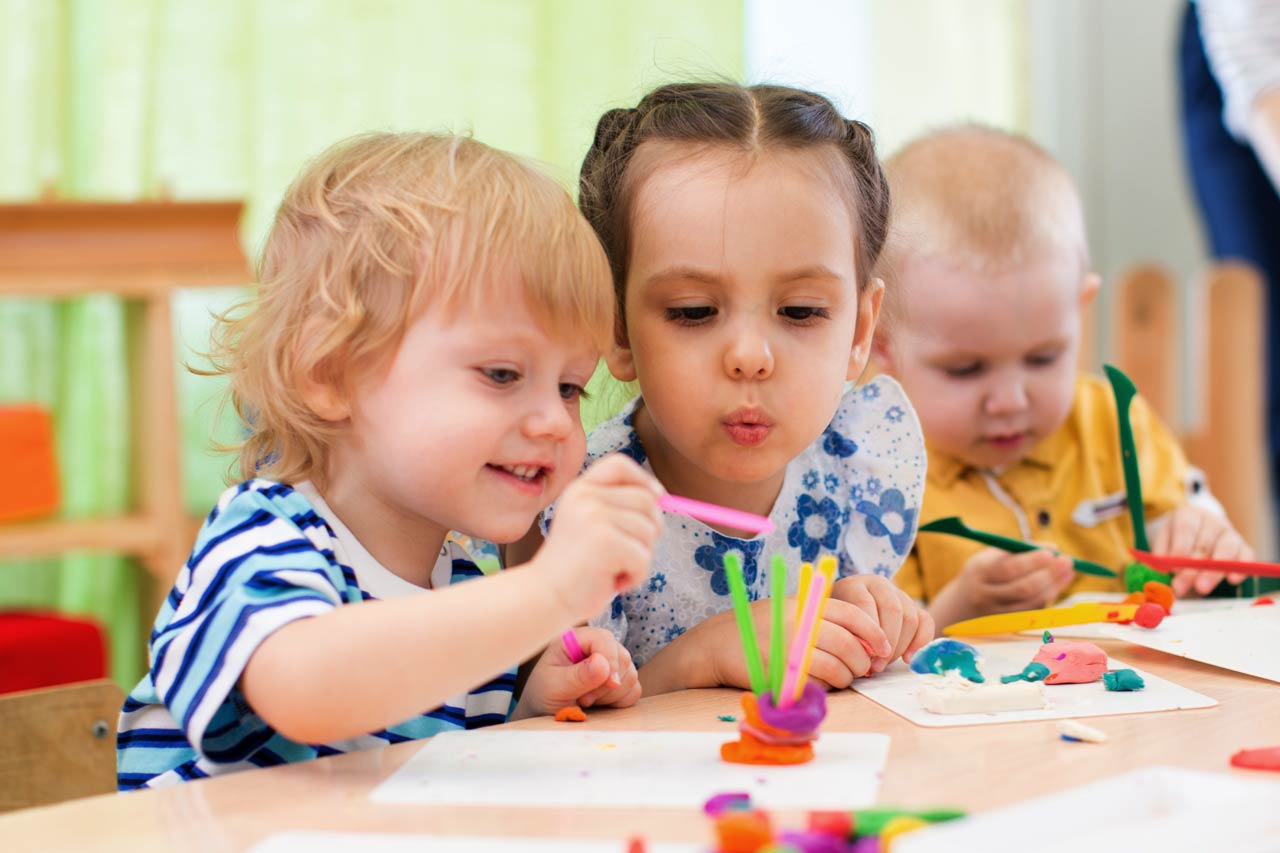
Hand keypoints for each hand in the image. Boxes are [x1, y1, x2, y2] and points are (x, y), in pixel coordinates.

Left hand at [515, 627, 640, 717]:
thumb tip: (603, 664)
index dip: (610, 659)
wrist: (544, 714)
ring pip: (631, 674)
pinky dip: (621, 700)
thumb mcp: (553, 687)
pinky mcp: (618, 680)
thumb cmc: (543, 696)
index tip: (609, 682)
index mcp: (575, 639)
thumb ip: (577, 676)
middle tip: (584, 698)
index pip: (604, 639)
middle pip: (622, 657)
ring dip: (612, 694)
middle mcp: (594, 647)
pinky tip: (600, 704)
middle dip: (607, 684)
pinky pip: (634, 689)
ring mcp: (608, 663)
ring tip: (586, 700)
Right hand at [530, 454, 663, 622]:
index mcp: (580, 489)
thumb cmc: (576, 568)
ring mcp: (594, 516)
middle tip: (628, 553)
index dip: (644, 479)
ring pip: (649, 530)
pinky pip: (643, 557)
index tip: (657, 498)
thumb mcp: (590, 525)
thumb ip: (617, 508)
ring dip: (640, 558)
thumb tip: (661, 498)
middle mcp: (585, 496)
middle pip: (646, 500)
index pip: (619, 464)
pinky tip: (611, 582)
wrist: (545, 597)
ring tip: (613, 569)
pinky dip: (635, 576)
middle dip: (650, 530)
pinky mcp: (605, 542)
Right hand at [692, 588, 896, 691]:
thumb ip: (821, 618)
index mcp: (806, 604)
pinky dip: (827, 687)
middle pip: (849, 643)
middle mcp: (800, 622)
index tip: (884, 648)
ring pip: (837, 666)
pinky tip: (822, 683)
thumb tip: (864, 639)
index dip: (874, 633)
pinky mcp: (781, 671)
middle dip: (863, 660)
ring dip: (848, 676)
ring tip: (844, 678)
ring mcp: (790, 647)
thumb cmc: (759, 629)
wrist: (716, 644)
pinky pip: (818, 683)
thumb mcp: (790, 611)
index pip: (853, 614)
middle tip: (865, 669)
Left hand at [829, 575, 933, 674]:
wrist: (845, 610)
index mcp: (855, 585)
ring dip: (900, 646)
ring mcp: (899, 594)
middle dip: (887, 642)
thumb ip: (844, 633)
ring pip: (910, 617)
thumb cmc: (837, 622)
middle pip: (892, 610)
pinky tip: (907, 659)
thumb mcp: (833, 623)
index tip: (866, 656)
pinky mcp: (913, 606)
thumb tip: (863, 655)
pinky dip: (920, 642)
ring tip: (885, 663)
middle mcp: (879, 584)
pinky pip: (926, 621)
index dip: (868, 633)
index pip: (865, 604)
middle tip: (877, 665)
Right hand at [942, 547, 1074, 620]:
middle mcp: (985, 595)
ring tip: (1068, 571)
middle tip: (1066, 561)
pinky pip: (1033, 610)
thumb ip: (1018, 551)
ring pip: (1031, 602)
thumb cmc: (983, 574)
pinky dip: (1048, 596)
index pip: (1008, 569)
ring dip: (1054, 586)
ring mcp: (997, 614)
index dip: (1032, 561)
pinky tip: (1057, 584)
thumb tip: (1054, 548)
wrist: (962, 605)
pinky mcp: (1008, 625)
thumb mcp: (990, 557)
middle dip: (1049, 574)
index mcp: (979, 573)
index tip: (1051, 553)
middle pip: (1022, 588)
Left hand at [1150, 506, 1250, 595]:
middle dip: (1193, 568)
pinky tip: (1233, 580)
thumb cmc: (1176, 541)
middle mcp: (1212, 521)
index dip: (1180, 548)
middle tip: (1182, 586)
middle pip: (1204, 544)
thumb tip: (1162, 571)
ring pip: (1226, 550)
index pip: (1186, 529)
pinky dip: (1242, 568)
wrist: (1197, 535)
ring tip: (1202, 588)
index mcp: (1188, 515)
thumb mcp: (1163, 543)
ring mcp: (1230, 533)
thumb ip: (1162, 556)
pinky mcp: (1244, 547)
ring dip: (1213, 572)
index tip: (1173, 568)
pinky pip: (1246, 556)